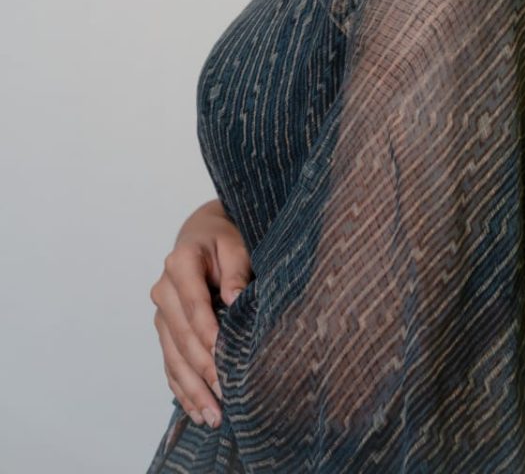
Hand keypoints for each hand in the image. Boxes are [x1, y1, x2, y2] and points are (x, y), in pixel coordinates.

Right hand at [150, 198, 252, 427]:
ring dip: (193, 389)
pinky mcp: (163, 329)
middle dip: (203, 371)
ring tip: (213, 417)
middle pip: (182, 337)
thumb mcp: (235, 244)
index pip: (195, 305)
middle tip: (224, 400)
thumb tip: (235, 298)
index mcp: (180, 263)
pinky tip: (197, 411)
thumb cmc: (224, 240)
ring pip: (174, 357)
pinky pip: (170, 364)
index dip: (209, 336)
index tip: (225, 362)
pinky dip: (183, 389)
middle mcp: (164, 290)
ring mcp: (161, 313)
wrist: (202, 235)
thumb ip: (236, 270)